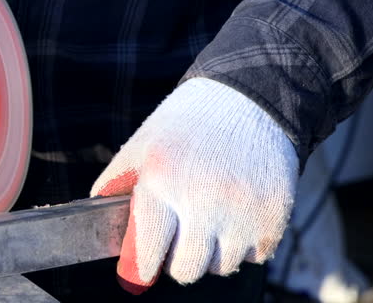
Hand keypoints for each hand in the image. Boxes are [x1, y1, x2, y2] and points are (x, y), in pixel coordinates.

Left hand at [91, 78, 297, 293]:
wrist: (250, 98)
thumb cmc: (188, 123)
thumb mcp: (142, 144)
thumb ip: (116, 183)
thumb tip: (98, 221)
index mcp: (162, 180)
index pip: (146, 252)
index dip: (139, 268)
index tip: (138, 274)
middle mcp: (202, 200)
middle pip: (185, 270)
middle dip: (176, 260)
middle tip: (177, 237)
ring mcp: (242, 212)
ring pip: (220, 268)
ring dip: (211, 253)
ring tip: (208, 218)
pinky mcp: (274, 216)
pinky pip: (255, 256)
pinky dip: (244, 244)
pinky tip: (236, 213)